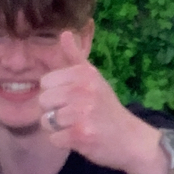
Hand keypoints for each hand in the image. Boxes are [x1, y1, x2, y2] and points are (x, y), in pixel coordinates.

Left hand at [37, 31, 164, 173]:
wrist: (131, 139)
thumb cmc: (107, 107)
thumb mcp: (94, 78)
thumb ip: (74, 56)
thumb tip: (64, 32)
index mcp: (85, 74)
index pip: (46, 82)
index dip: (55, 93)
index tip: (72, 99)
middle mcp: (84, 90)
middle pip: (43, 101)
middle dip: (54, 111)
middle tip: (74, 115)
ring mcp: (83, 113)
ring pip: (46, 121)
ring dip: (58, 128)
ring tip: (76, 126)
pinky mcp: (81, 135)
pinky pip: (53, 138)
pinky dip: (63, 142)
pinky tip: (78, 138)